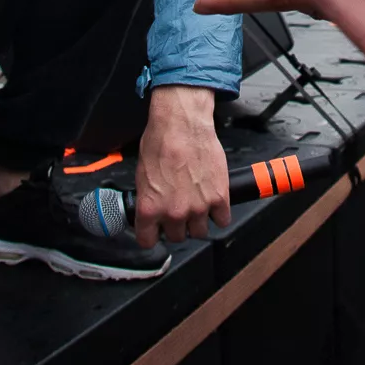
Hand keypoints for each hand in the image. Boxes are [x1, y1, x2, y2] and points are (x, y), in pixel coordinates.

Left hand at [133, 86, 230, 246]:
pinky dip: (219, 214)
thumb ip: (149, 198)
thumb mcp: (142, 174)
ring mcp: (198, 207)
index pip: (148, 241)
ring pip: (200, 232)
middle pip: (177, 237)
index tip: (156, 230)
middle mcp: (174, 213)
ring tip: (197, 205)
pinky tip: (214, 202)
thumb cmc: (161, 141)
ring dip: (198, 221)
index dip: (152, 234)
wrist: (183, 124)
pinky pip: (222, 221)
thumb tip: (152, 207)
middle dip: (177, 225)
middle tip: (179, 209)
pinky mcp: (219, 198)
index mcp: (150, 208)